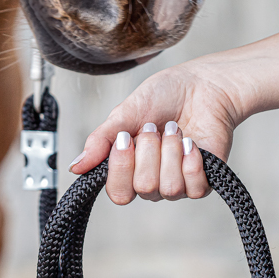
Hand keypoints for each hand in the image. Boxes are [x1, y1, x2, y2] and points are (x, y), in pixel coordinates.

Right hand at [68, 58, 244, 204]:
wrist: (201, 84)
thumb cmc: (163, 96)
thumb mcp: (124, 114)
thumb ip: (100, 141)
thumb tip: (75, 167)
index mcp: (129, 169)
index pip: (118, 193)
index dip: (121, 166)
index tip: (125, 137)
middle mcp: (152, 181)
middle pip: (144, 188)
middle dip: (149, 151)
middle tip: (153, 127)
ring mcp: (178, 182)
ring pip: (169, 188)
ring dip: (171, 152)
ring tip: (175, 129)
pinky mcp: (203, 180)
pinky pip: (194, 188)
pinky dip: (191, 160)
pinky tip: (191, 142)